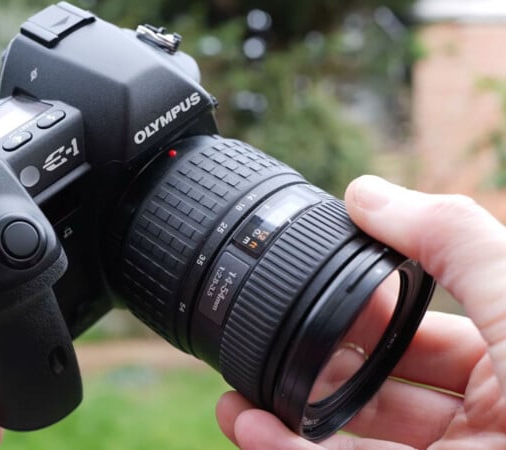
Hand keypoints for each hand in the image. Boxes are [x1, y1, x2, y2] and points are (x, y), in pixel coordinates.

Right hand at [215, 175, 505, 448]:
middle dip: (318, 359)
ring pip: (353, 437)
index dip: (362, 297)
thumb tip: (364, 191)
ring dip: (289, 413)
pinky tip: (247, 427)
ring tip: (235, 395)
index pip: (421, 324)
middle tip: (265, 336)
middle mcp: (483, 418)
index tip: (306, 274)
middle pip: (380, 383)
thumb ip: (449, 237)